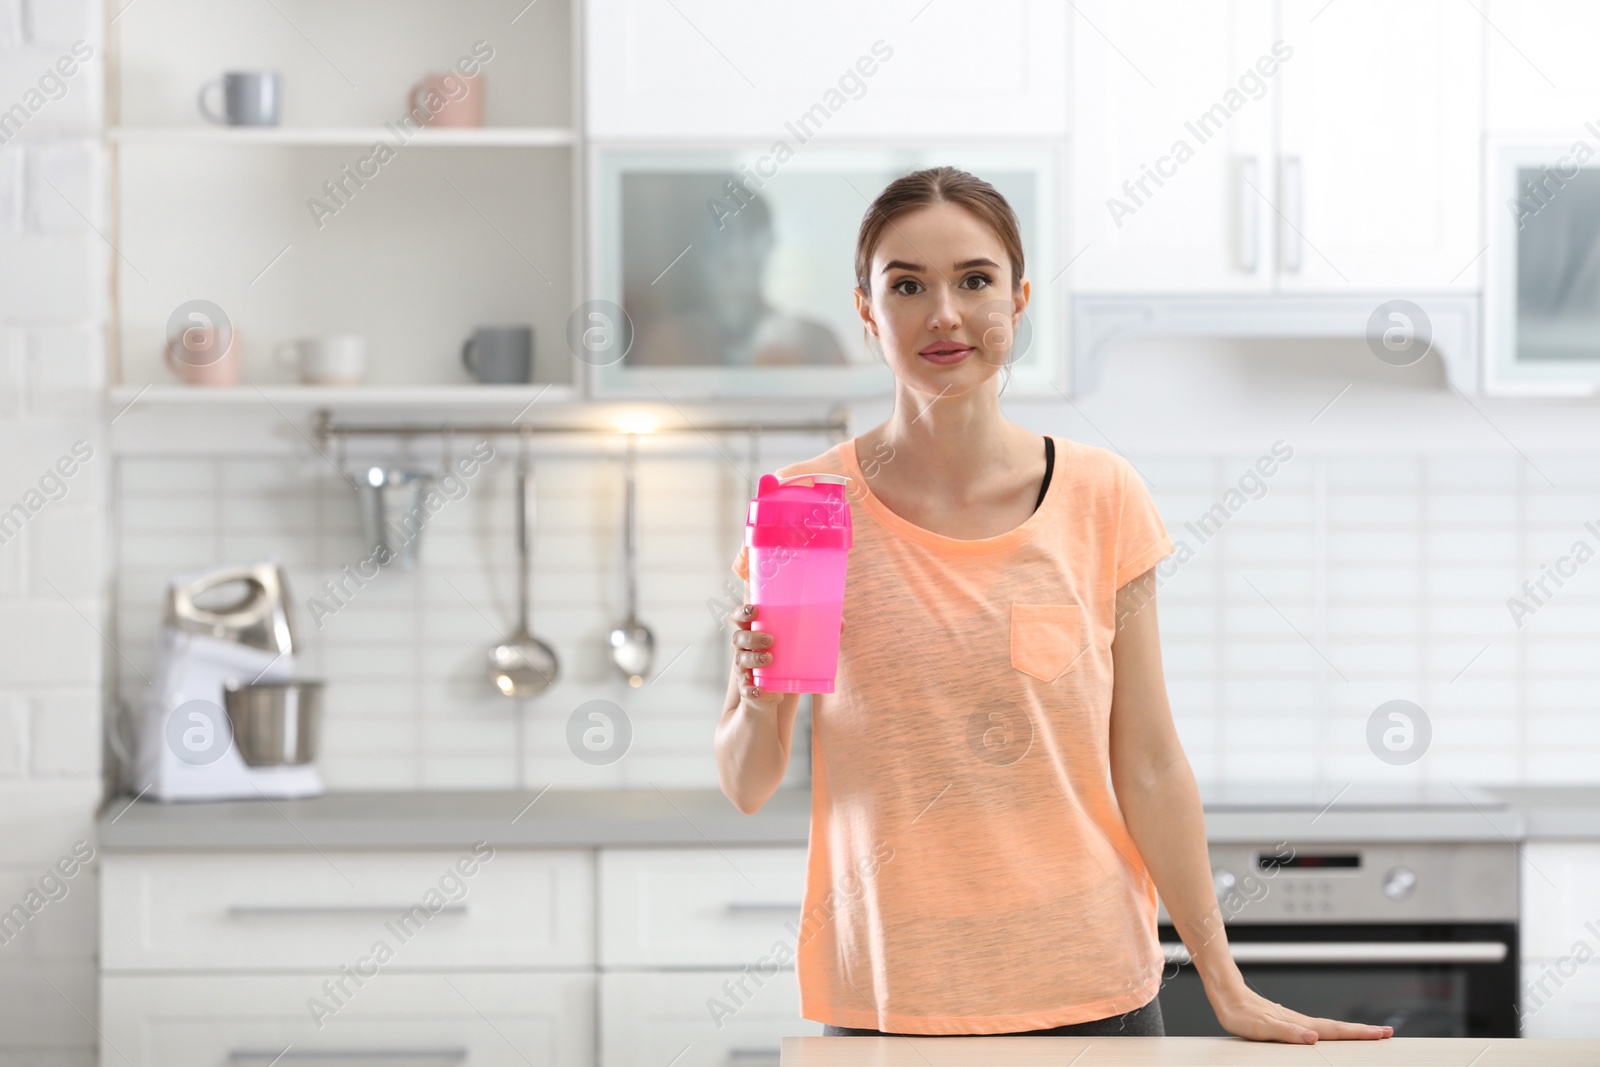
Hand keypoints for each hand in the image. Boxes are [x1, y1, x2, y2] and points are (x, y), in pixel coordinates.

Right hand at [729, 603, 844, 709]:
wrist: (776, 690)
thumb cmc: (785, 658)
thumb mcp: (798, 644)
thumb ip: (817, 631)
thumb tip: (841, 623)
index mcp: (753, 631)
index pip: (739, 617)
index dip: (742, 612)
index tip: (754, 610)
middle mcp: (744, 648)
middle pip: (738, 638)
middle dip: (752, 637)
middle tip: (770, 639)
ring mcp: (744, 668)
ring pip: (740, 660)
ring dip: (753, 658)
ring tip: (770, 658)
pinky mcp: (749, 687)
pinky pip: (745, 689)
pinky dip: (751, 689)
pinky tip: (760, 690)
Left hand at [1210, 982, 1392, 1043]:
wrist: (1226, 995)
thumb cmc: (1239, 1012)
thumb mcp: (1261, 1027)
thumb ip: (1286, 1033)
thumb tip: (1312, 1038)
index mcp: (1299, 1025)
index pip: (1335, 1031)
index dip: (1359, 1033)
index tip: (1382, 1033)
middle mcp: (1300, 1022)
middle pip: (1337, 1029)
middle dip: (1362, 1032)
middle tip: (1385, 1033)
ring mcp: (1293, 1021)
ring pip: (1327, 1028)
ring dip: (1348, 1032)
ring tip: (1365, 1035)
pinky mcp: (1285, 1021)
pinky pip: (1314, 1028)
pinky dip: (1329, 1032)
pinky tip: (1326, 1035)